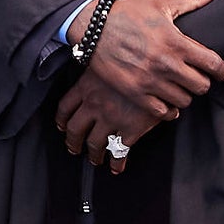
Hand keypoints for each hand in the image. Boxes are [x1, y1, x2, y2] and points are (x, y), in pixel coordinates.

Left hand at [55, 69, 175, 173]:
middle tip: (74, 148)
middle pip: (75, 129)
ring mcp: (111, 118)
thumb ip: (103, 68)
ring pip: (94, 144)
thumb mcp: (112, 57)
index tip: (62, 126)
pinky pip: (119, 151)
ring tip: (95, 160)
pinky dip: (117, 162)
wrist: (161, 67)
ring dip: (93, 155)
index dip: (62, 119)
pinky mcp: (130, 129)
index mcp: (87, 84)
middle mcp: (95, 103)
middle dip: (72, 142)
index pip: (65, 106)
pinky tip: (117, 167)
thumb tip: (99, 73)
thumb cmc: (138, 57)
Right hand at [71, 0, 223, 112]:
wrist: (93, 28)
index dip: (222, 71)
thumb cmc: (128, 13)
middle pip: (201, 86)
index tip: (222, 72)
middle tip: (198, 76)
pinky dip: (169, 109)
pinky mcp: (135, 93)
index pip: (213, 64)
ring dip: (186, 94)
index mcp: (175, 42)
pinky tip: (168, 100)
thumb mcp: (161, 3)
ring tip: (181, 86)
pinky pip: (162, 112)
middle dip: (204, 81)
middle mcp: (165, 65)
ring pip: (184, 101)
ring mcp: (150, 81)